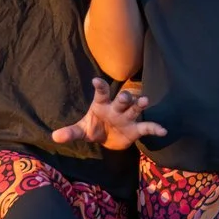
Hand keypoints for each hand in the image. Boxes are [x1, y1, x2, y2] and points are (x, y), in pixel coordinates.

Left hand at [50, 77, 167, 150]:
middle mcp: (117, 108)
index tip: (95, 80)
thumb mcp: (82, 130)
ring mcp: (128, 117)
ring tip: (145, 101)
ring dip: (140, 104)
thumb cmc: (95, 127)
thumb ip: (71, 132)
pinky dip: (155, 128)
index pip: (101, 92)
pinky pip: (147, 127)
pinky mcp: (137, 128)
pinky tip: (163, 131)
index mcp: (102, 104)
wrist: (108, 138)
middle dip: (125, 97)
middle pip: (122, 99)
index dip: (100, 86)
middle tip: (126, 96)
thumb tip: (54, 137)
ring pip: (135, 108)